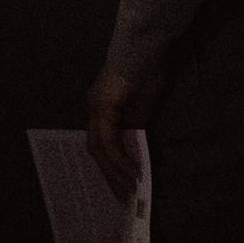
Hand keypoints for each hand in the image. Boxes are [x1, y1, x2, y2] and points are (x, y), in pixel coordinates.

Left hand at [85, 62, 157, 200]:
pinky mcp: (103, 106)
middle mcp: (94, 108)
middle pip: (96, 150)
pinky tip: (133, 170)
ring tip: (132, 188)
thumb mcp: (144, 106)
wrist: (148, 45)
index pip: (101, 144)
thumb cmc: (149, 69)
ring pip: (100, 149)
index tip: (124, 186)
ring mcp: (96, 106)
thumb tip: (136, 154)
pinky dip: (120, 158)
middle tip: (124, 197)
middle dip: (110, 176)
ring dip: (116, 171)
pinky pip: (108, 140)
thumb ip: (136, 128)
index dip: (111, 167)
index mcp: (102, 108)